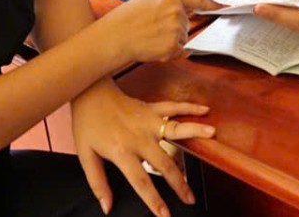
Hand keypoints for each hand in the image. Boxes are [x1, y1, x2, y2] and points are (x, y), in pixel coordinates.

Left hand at [71, 82, 214, 216]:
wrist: (89, 93)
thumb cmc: (87, 124)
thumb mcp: (86, 156)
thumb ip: (97, 183)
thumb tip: (107, 206)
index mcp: (122, 151)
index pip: (142, 181)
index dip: (154, 200)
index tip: (165, 215)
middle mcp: (140, 137)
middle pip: (165, 163)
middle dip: (180, 183)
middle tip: (190, 198)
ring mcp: (148, 121)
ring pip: (176, 129)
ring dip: (195, 133)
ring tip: (213, 136)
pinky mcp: (151, 109)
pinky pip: (173, 108)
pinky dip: (189, 108)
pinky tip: (204, 111)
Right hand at [99, 0, 215, 65]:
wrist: (113, 38)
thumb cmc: (125, 18)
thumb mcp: (147, 1)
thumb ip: (167, 3)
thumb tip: (181, 10)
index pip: (198, 0)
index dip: (212, 3)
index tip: (224, 5)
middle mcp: (176, 13)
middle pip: (186, 22)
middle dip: (173, 27)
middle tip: (152, 28)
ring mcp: (175, 31)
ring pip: (182, 37)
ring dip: (170, 40)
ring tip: (149, 37)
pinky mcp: (172, 48)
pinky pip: (177, 50)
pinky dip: (167, 52)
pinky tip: (152, 47)